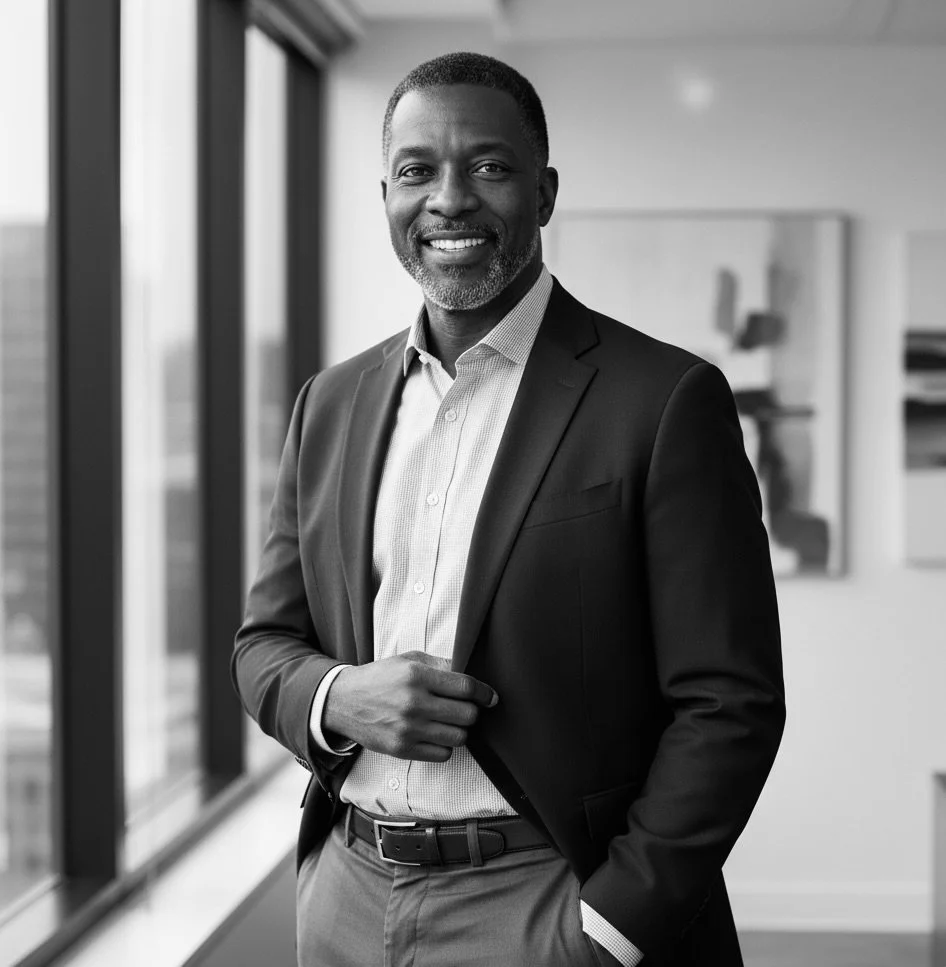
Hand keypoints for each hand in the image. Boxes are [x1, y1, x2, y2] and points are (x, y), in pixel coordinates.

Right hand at [322, 651, 497, 761]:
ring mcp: (408, 729)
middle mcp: (414, 703)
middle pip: (467, 715)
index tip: (490, 697)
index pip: (466, 687)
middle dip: (472, 711)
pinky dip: (445, 745)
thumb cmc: (379, 677)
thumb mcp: (408, 660)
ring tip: (448, 721)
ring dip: (460, 729)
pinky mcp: (402, 749)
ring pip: (459, 737)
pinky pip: (443, 754)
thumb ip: (440, 665)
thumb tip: (472, 672)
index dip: (484, 693)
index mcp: (416, 676)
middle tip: (464, 707)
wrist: (343, 701)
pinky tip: (435, 734)